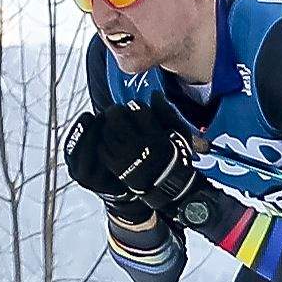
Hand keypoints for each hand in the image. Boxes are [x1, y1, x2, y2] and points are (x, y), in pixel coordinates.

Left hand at [64, 102, 195, 214]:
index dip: (134, 105)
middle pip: (117, 118)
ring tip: (111, 123)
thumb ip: (167, 112)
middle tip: (116, 111)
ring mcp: (125, 157)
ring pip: (106, 131)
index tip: (134, 107)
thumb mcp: (179, 134)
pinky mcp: (116, 167)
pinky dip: (103, 140)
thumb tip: (154, 94)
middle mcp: (139, 146)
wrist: (169, 187)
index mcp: (155, 136)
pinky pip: (102, 147)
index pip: (138, 110)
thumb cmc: (175, 157)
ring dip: (106, 124)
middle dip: (115, 111)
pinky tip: (108, 138)